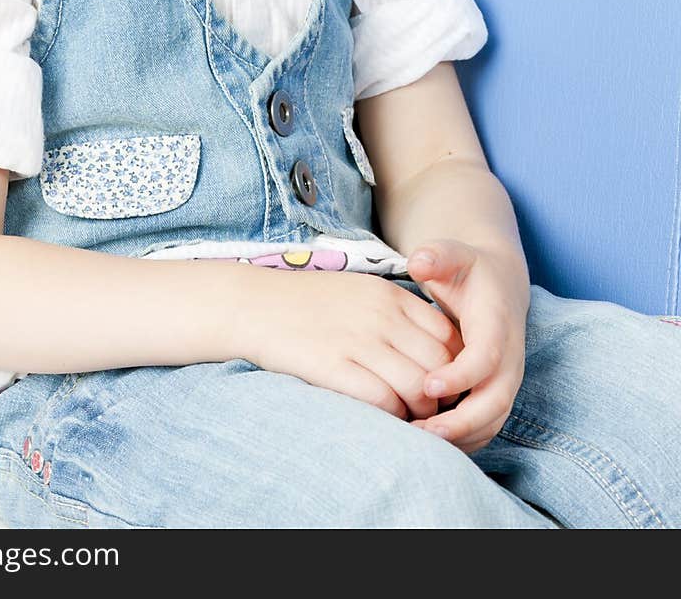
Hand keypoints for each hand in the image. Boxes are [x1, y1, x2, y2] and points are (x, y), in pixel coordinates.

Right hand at [239, 264, 465, 421]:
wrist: (255, 304)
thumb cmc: (310, 303)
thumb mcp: (361, 292)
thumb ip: (397, 314)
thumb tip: (433, 351)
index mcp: (390, 295)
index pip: (447, 336)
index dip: (454, 367)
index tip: (444, 383)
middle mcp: (380, 316)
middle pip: (439, 365)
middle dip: (442, 395)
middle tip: (432, 410)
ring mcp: (358, 341)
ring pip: (417, 387)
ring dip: (420, 412)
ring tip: (410, 418)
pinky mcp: (333, 366)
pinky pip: (383, 400)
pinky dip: (392, 416)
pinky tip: (383, 417)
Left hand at [404, 238, 529, 455]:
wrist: (498, 283)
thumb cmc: (467, 269)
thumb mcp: (453, 254)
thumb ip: (436, 255)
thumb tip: (419, 261)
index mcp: (497, 324)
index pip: (486, 358)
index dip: (460, 376)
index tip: (428, 385)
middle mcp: (509, 357)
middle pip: (495, 401)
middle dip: (460, 422)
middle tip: (419, 431)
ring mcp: (506, 379)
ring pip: (492, 420)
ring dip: (460, 437)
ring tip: (418, 442)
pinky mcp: (497, 393)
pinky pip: (486, 426)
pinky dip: (463, 440)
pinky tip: (428, 443)